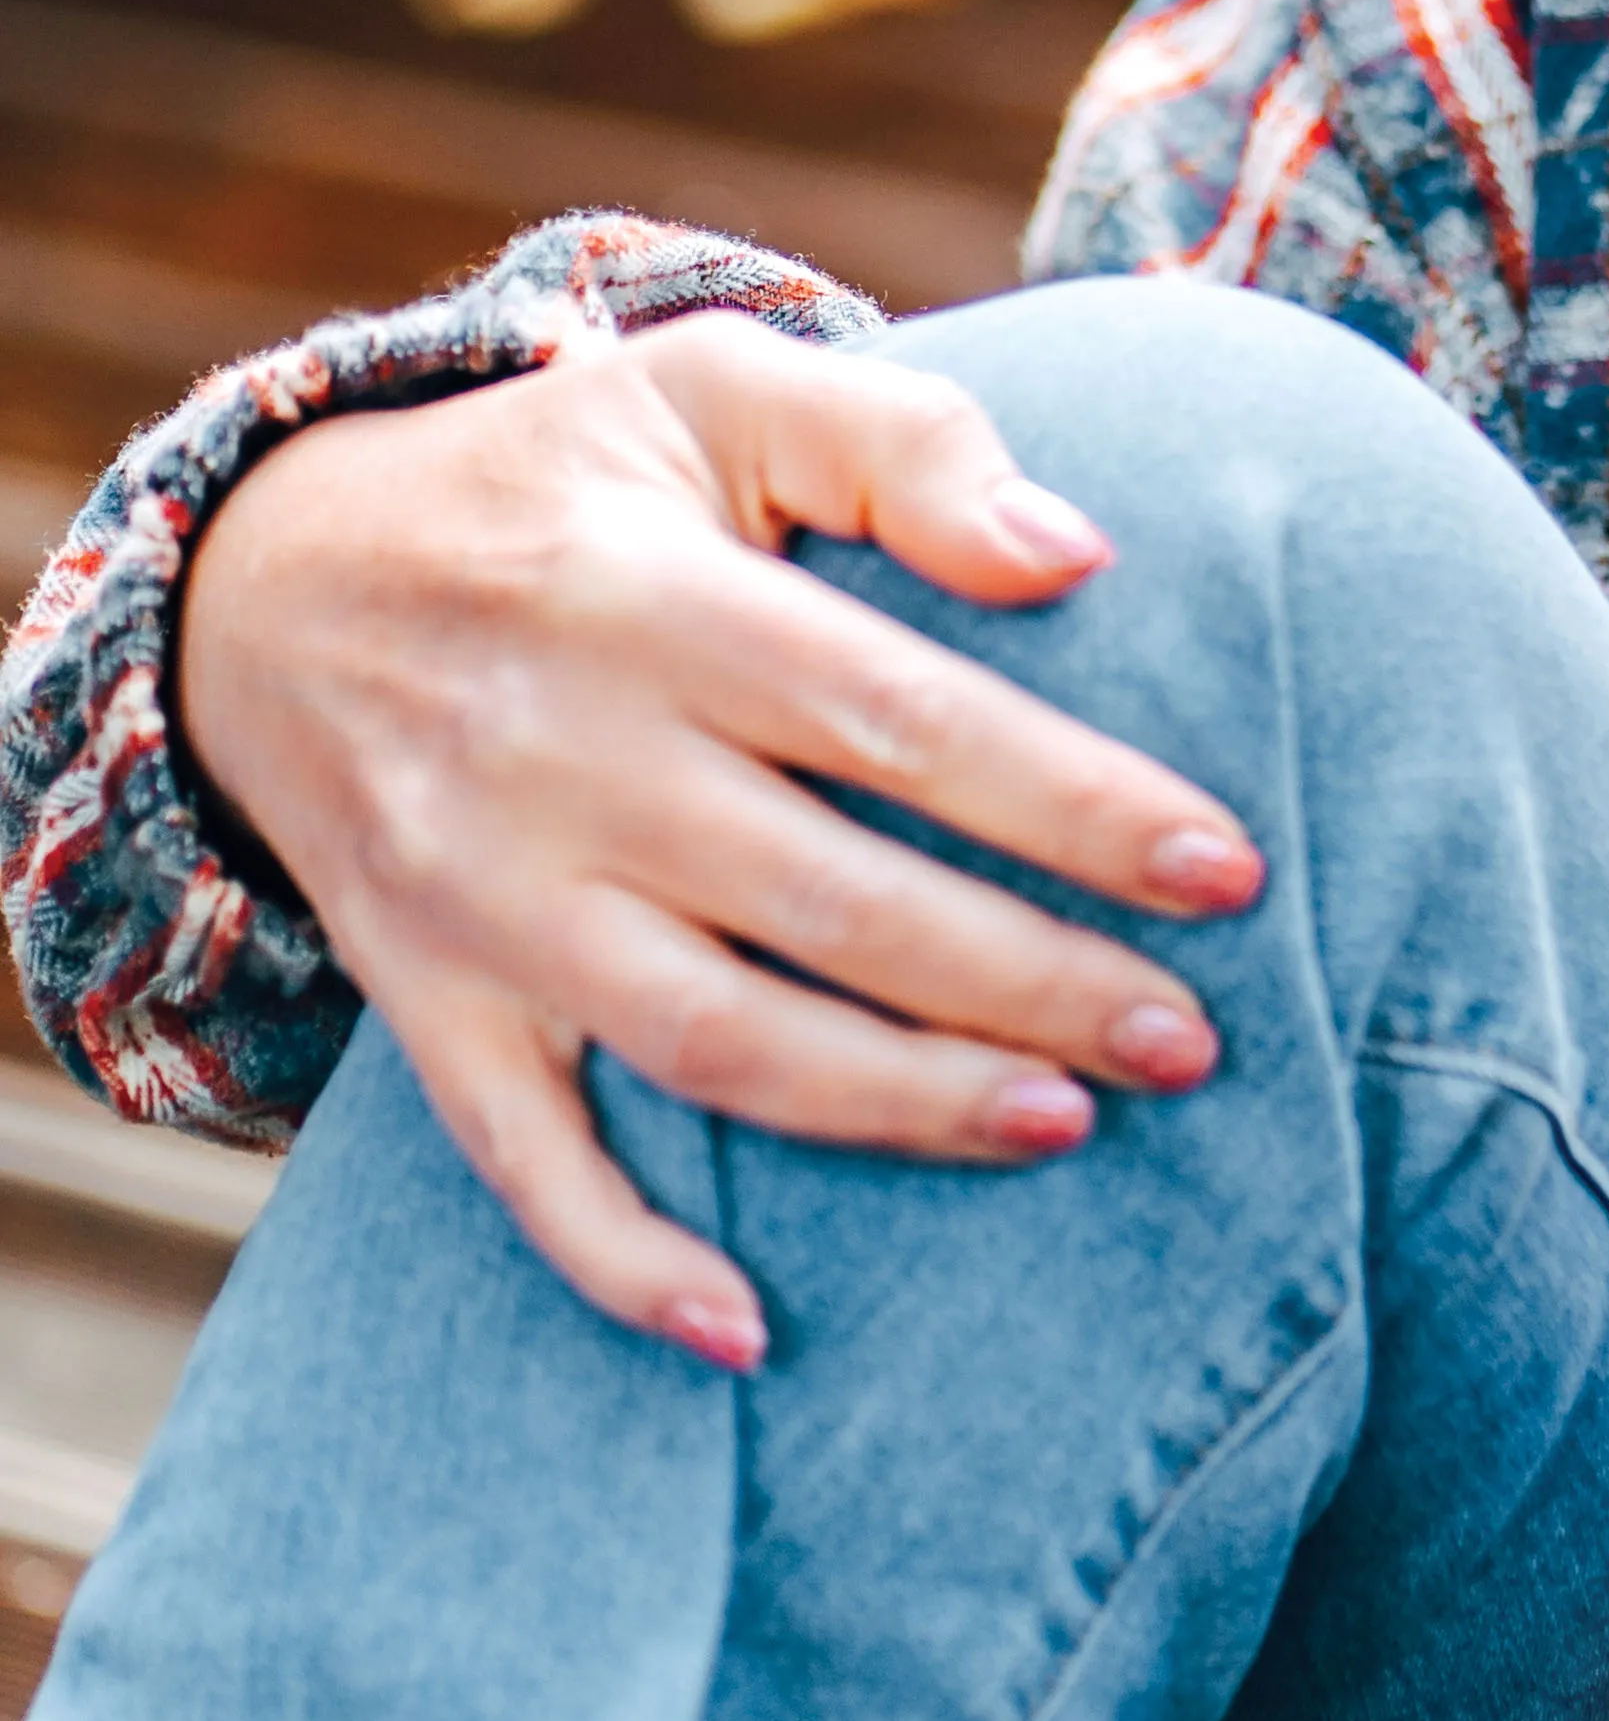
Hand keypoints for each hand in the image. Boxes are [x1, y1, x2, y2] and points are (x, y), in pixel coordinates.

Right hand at [177, 315, 1263, 1363]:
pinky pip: (519, 1158)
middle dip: (1029, 983)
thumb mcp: (706, 387)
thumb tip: (1075, 555)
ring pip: (711, 1042)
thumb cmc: (557, 476)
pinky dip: (623, 1262)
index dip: (1070, 802)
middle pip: (830, 902)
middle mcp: (559, 760)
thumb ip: (898, 440)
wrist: (270, 584)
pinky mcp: (427, 999)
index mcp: (648, 599)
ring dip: (893, 1106)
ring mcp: (483, 898)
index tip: (1224, 869)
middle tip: (1190, 1039)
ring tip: (1062, 1126)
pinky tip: (750, 1333)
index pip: (896, 717)